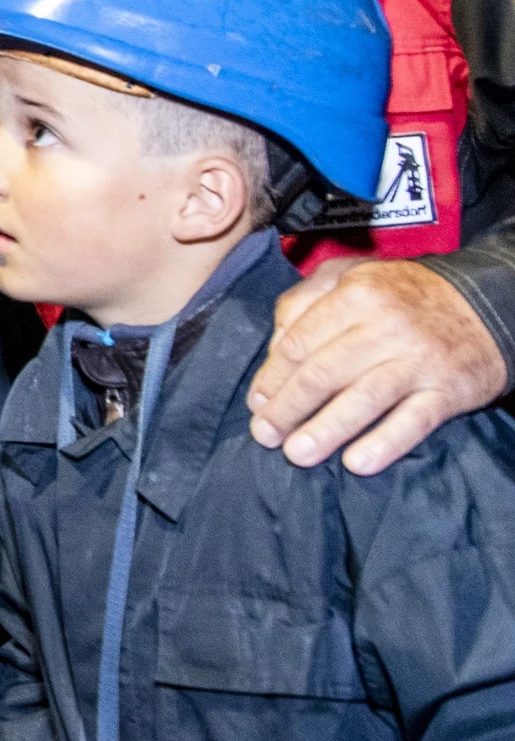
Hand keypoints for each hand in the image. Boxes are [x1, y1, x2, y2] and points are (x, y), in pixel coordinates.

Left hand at [254, 258, 506, 471]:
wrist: (484, 305)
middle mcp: (386, 326)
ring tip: (296, 453)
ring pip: (363, 400)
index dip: (272, 377)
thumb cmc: (401, 297)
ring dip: (325, 431)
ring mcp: (419, 360)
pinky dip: (384, 444)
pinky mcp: (448, 391)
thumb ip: (304, 301)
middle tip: (265, 435)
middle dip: (288, 408)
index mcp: (356, 295)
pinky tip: (356, 463)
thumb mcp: (350, 276)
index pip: (300, 343)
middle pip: (323, 374)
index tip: (257, 402)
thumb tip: (275, 346)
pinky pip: (413, 421)